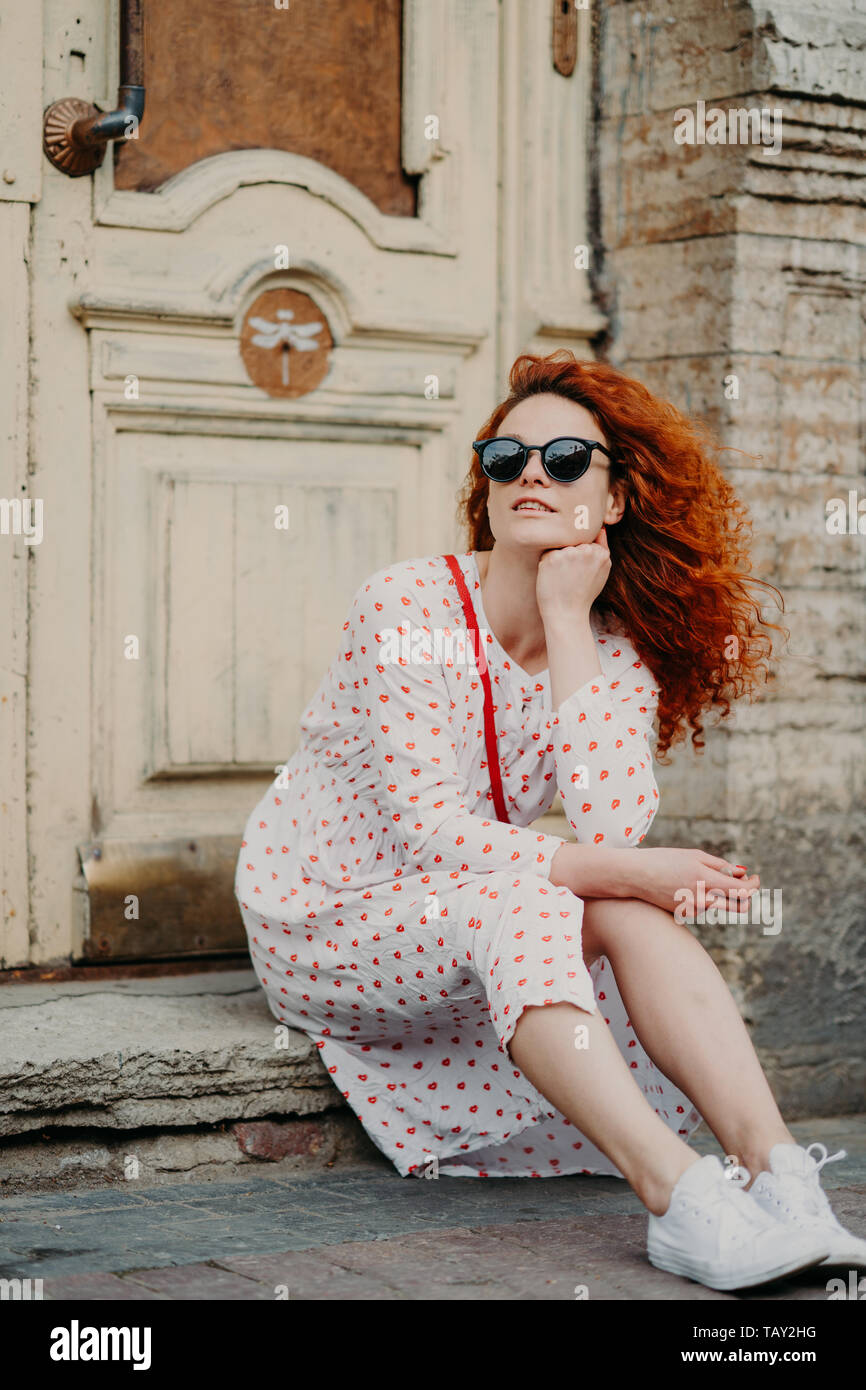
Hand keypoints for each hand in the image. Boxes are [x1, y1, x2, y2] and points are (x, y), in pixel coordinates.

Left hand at [536, 526, 610, 625]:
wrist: (567, 614)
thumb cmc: (583, 594)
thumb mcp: (601, 572)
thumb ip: (602, 549)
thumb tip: (601, 528)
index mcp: (602, 554)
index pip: (587, 541)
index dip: (580, 557)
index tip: (579, 573)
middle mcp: (587, 551)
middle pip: (573, 541)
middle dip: (570, 555)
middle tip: (570, 577)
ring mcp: (569, 553)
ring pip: (561, 546)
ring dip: (558, 558)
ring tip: (562, 578)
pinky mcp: (553, 557)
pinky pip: (548, 552)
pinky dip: (547, 564)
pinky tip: (553, 578)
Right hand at [623, 847, 759, 915]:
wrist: (634, 876)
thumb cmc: (664, 860)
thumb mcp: (694, 855)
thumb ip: (720, 865)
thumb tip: (742, 872)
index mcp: (706, 880)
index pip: (742, 890)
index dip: (754, 885)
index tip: (755, 878)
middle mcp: (702, 899)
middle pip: (739, 906)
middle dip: (747, 896)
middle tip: (744, 884)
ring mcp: (694, 910)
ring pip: (722, 907)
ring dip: (726, 896)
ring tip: (714, 880)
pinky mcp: (685, 915)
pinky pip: (706, 908)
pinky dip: (708, 899)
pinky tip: (692, 886)